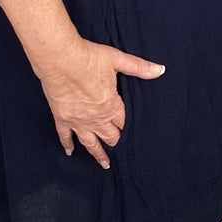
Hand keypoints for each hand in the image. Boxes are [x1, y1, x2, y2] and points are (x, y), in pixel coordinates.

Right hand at [38, 39, 164, 168]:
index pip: (123, 123)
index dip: (127, 127)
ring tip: (105, 164)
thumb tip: (160, 70)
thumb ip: (139, 67)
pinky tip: (70, 151)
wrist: (60, 58)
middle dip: (116, 142)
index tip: (130, 132)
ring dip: (98, 154)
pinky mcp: (62, 118)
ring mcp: (78, 120)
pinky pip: (65, 136)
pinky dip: (68, 145)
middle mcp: (96, 118)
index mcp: (111, 106)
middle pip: (110, 136)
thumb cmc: (89, 57)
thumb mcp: (117, 59)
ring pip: (90, 143)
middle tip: (120, 149)